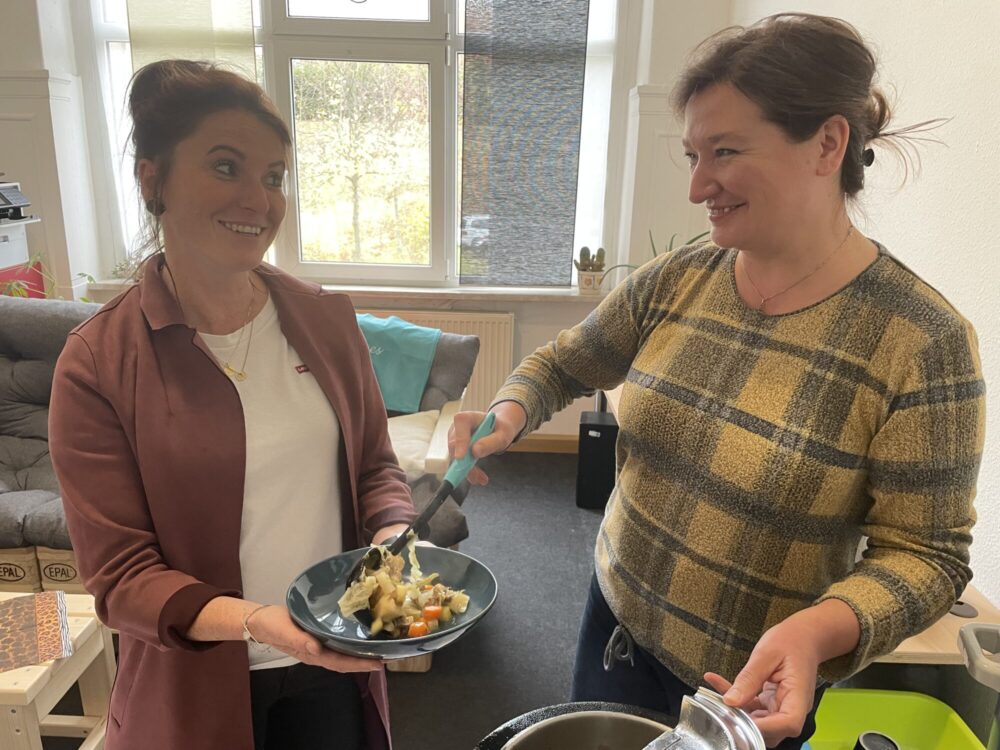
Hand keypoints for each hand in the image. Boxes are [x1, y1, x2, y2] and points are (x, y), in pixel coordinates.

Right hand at [248, 605, 380, 672]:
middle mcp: (317, 653)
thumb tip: (316, 650)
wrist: (259, 621)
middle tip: (387, 658)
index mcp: (311, 654)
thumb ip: (299, 641)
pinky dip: (350, 646)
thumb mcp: (284, 631)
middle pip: (345, 662)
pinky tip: (358, 640)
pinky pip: (337, 645)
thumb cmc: (272, 625)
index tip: (379, 664)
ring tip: (378, 651)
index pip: (340, 663)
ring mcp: (317, 646)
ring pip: (343, 655)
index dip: (360, 664)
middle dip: (365, 662)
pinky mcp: (316, 637)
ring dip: (360, 655)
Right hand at [448, 404, 525, 485]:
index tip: (461, 457)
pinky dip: (469, 471)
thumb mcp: (502, 435)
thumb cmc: (500, 429)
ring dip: (468, 470)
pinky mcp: (456, 449)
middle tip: (477, 476)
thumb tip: (475, 451)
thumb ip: (491, 442)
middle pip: (455, 445)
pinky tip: (478, 477)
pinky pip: (458, 462)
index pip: (460, 424)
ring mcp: (455, 438)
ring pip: (456, 457)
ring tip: (481, 478)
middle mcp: (458, 427)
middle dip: (465, 463)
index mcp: (468, 417)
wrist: (498, 429)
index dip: (460, 441)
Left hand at [703, 621, 820, 747]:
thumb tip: (730, 700)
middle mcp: (793, 707)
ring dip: (737, 712)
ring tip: (718, 694)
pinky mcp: (772, 703)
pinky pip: (752, 709)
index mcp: (799, 696)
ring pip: (758, 723)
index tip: (739, 718)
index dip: (764, 727)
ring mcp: (782, 707)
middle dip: (745, 724)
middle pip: (772, 731)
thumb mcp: (766, 654)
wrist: (802, 636)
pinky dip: (737, 701)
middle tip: (722, 706)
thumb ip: (749, 678)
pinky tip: (719, 685)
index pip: (788, 723)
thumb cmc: (790, 641)